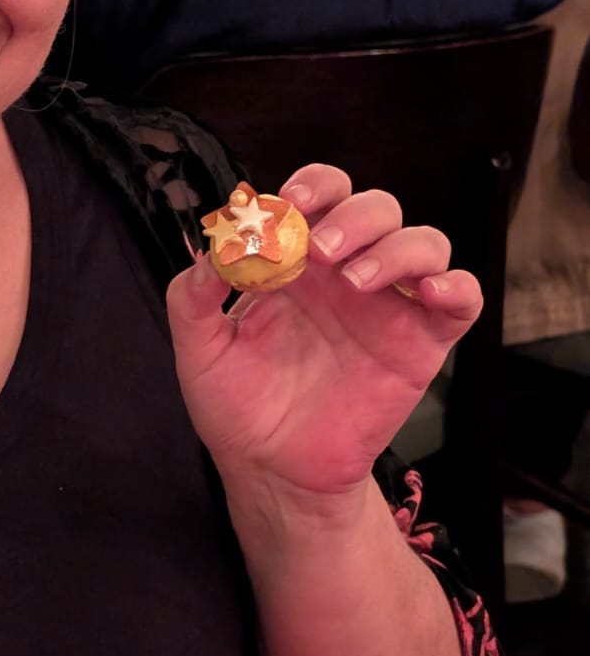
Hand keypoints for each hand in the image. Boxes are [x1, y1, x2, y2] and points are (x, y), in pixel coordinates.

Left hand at [167, 165, 481, 500]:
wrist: (272, 469)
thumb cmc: (238, 406)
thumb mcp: (200, 349)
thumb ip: (193, 296)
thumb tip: (211, 249)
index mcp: (298, 263)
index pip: (321, 195)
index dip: (313, 185)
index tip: (289, 203)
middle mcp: (347, 274)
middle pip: (376, 208)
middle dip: (352, 215)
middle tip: (319, 249)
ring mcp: (389, 306)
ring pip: (424, 242)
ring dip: (396, 247)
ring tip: (355, 279)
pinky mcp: (422, 343)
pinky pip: (462, 299)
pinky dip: (456, 285)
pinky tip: (427, 293)